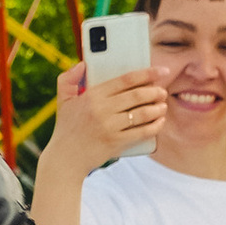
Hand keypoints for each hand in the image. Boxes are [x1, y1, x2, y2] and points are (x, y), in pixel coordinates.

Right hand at [43, 58, 167, 167]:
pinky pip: (142, 132)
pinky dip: (155, 126)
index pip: (126, 80)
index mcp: (92, 95)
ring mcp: (110, 127)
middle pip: (137, 95)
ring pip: (142, 113)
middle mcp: (102, 109)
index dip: (148, 74)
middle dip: (155, 92)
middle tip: (162, 92)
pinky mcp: (116, 142)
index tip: (161, 71)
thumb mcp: (63, 102)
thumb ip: (68, 80)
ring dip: (158, 108)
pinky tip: (160, 122)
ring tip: (162, 106)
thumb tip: (81, 64)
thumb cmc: (66, 129)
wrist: (65, 160)